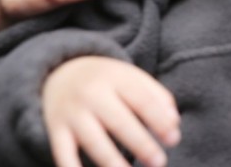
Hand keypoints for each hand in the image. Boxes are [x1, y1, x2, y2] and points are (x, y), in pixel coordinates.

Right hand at [43, 57, 179, 166]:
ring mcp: (72, 113)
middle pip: (119, 122)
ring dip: (113, 161)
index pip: (142, 100)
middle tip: (159, 162)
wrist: (61, 72)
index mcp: (116, 78)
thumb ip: (157, 96)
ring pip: (93, 141)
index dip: (159, 121)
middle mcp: (92, 94)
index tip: (173, 139)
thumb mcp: (132, 77)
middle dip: (141, 144)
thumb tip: (174, 123)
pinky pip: (63, 154)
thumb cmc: (108, 81)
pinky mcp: (56, 130)